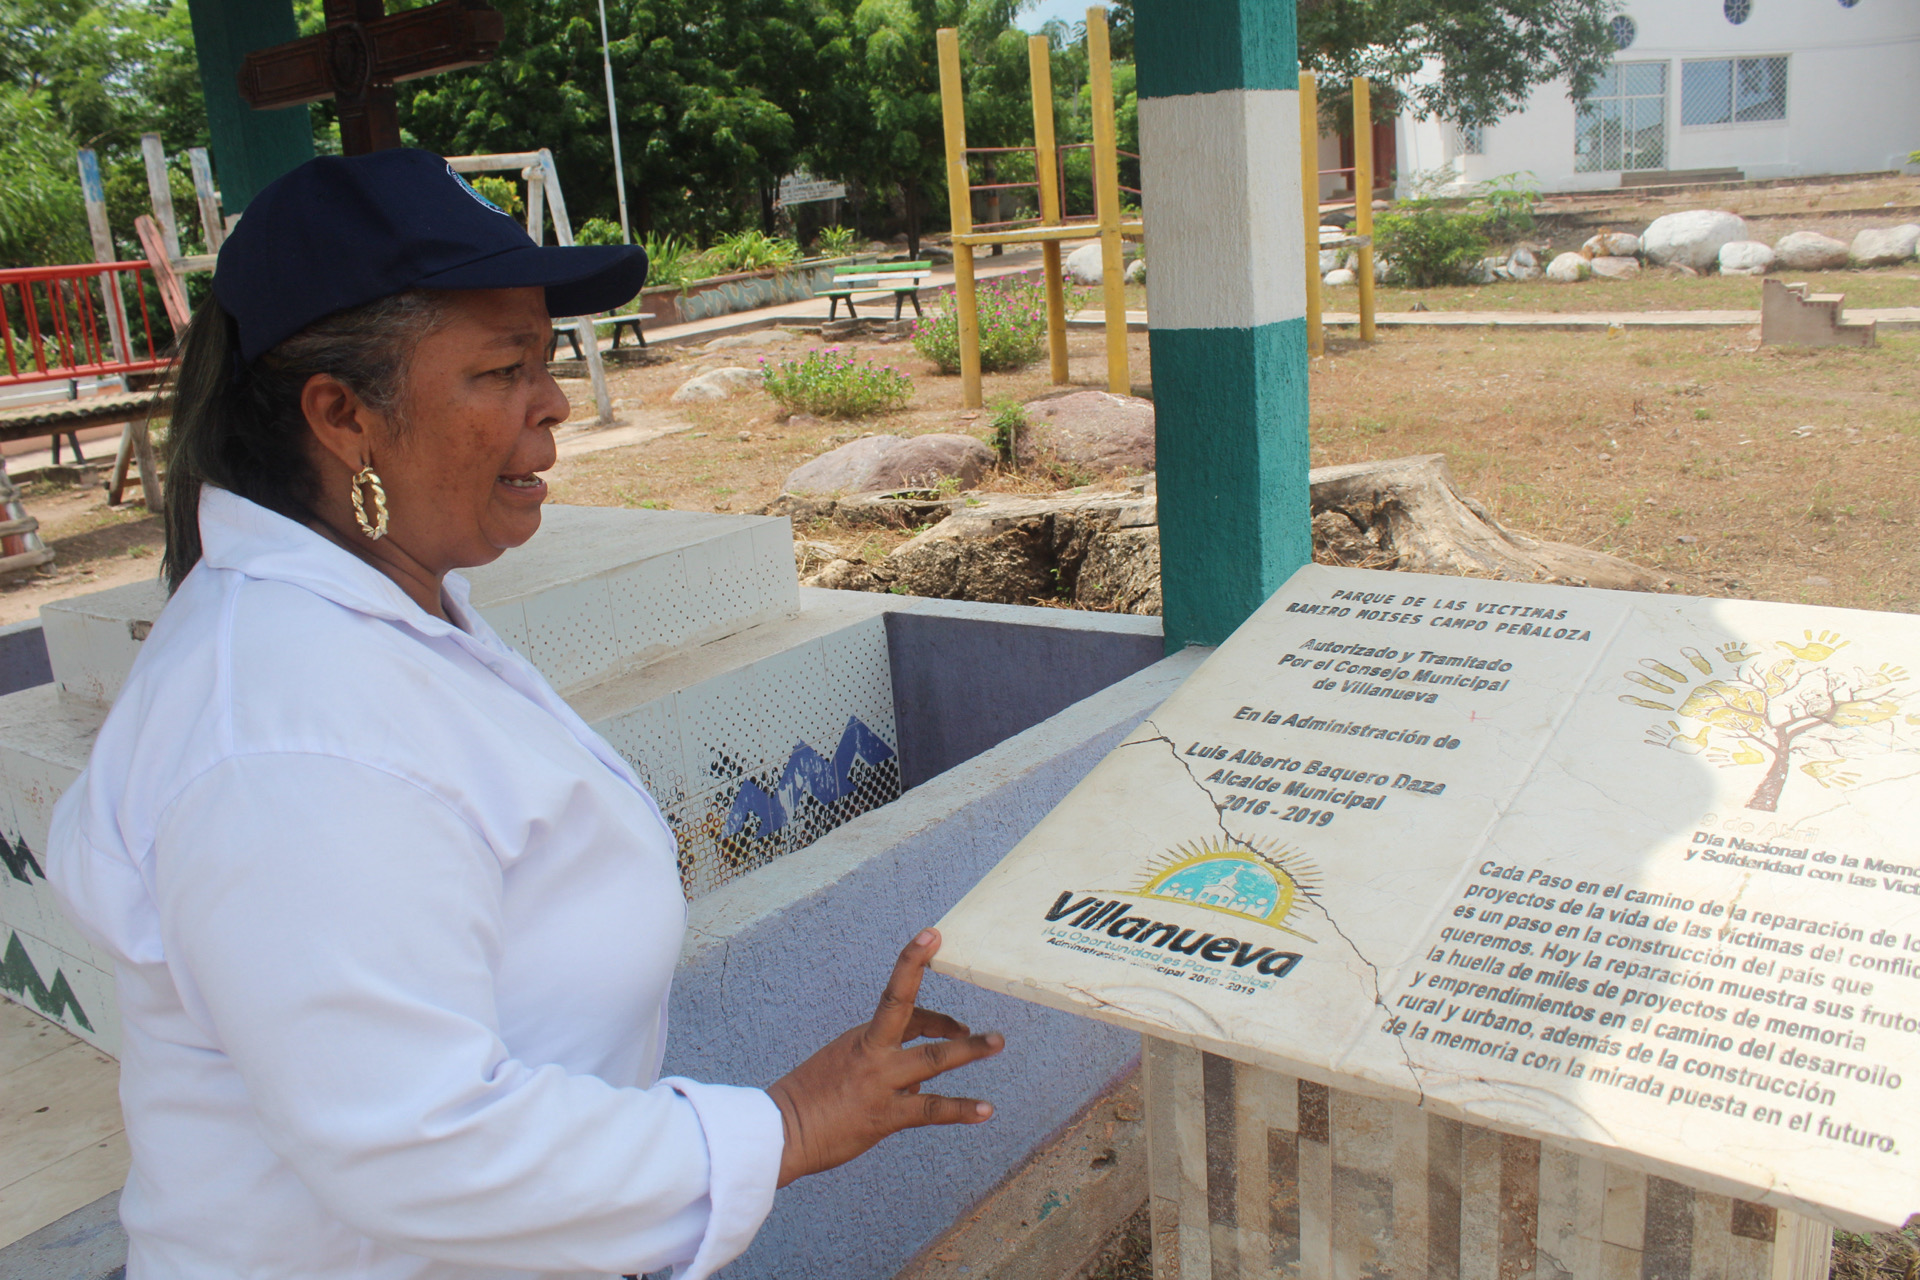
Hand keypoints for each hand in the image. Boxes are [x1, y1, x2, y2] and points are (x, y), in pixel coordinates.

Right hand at [766, 928, 1002, 1186]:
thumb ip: (884, 1067)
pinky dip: (960, 1109)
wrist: (780, 1131)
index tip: (932, 941)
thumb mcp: (843, 1067)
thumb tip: (920, 1081)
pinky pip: (931, 1109)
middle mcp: (873, 1053)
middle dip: (949, 1012)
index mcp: (861, 1038)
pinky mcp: (885, 1115)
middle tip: (979, 1008)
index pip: (899, 1004)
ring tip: (996, 1042)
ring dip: (969, 1049)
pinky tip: (985, 1110)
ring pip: (933, 1059)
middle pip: (915, 1018)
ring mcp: (880, 1082)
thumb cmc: (809, 1100)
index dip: (916, 972)